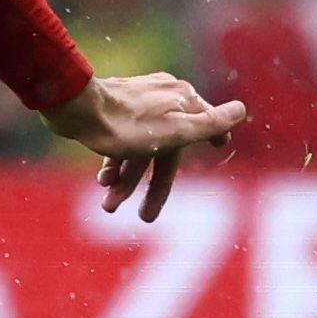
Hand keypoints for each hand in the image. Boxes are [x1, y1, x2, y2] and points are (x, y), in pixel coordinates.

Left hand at [42, 72, 246, 221]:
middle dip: (152, 187)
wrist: (75, 106)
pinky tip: (103, 182)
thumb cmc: (128, 124)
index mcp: (182, 101)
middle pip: (166, 149)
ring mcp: (135, 103)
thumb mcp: (176, 131)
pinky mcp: (110, 110)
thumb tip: (241, 110)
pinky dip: (113, 164)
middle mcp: (162, 98)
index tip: (219, 146)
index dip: (212, 138)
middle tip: (145, 219)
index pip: (203, 126)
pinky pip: (119, 142)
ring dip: (126, 182)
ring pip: (138, 150)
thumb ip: (209, 124)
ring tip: (109, 206)